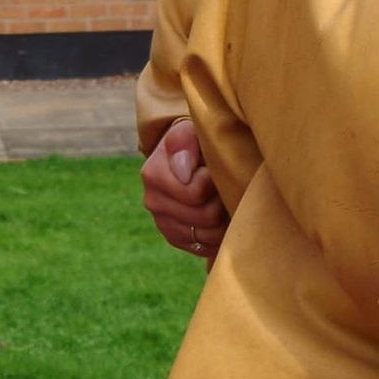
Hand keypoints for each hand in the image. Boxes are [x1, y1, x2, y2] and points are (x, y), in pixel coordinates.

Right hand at [142, 117, 227, 259]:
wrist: (189, 156)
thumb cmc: (195, 141)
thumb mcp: (189, 131)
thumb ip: (184, 142)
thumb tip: (184, 172)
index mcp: (153, 174)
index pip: (196, 193)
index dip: (214, 182)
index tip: (215, 169)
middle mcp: (153, 201)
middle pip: (205, 217)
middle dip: (222, 201)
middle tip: (224, 185)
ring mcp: (163, 223)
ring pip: (209, 236)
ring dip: (224, 220)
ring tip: (224, 199)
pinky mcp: (175, 238)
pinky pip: (205, 247)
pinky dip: (219, 235)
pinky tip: (221, 217)